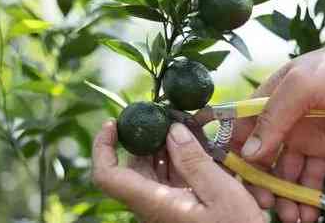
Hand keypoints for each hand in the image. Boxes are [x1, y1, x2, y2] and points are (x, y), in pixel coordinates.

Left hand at [92, 121, 264, 222]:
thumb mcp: (221, 193)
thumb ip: (195, 161)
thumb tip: (173, 130)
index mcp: (154, 203)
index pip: (108, 176)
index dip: (103, 147)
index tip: (113, 123)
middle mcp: (153, 205)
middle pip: (133, 166)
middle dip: (148, 139)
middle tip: (171, 117)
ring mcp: (165, 206)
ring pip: (153, 170)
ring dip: (167, 147)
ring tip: (191, 129)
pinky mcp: (179, 207)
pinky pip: (170, 178)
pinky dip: (181, 160)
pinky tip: (200, 149)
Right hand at [231, 29, 324, 222]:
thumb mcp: (300, 86)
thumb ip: (273, 117)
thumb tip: (250, 153)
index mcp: (266, 103)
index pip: (240, 131)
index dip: (234, 154)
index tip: (234, 178)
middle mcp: (279, 124)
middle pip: (260, 158)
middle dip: (260, 182)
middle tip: (265, 203)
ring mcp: (301, 139)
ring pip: (284, 173)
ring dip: (283, 195)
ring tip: (289, 216)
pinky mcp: (322, 151)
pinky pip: (311, 177)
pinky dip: (308, 195)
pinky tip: (308, 213)